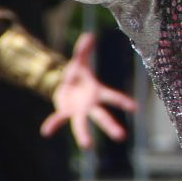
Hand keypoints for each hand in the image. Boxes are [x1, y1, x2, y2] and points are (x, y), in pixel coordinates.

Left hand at [41, 33, 138, 149]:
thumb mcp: (79, 61)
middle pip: (102, 116)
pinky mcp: (64, 113)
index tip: (135, 108)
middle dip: (110, 126)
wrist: (63, 86)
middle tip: (121, 137)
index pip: (112, 97)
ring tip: (87, 146)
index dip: (123, 101)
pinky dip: (52, 125)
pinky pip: (59, 119)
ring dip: (83, 135)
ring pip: (82, 124)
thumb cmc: (76, 75)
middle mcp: (90, 105)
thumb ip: (83, 50)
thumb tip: (89, 35)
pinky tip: (46, 132)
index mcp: (97, 92)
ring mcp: (78, 111)